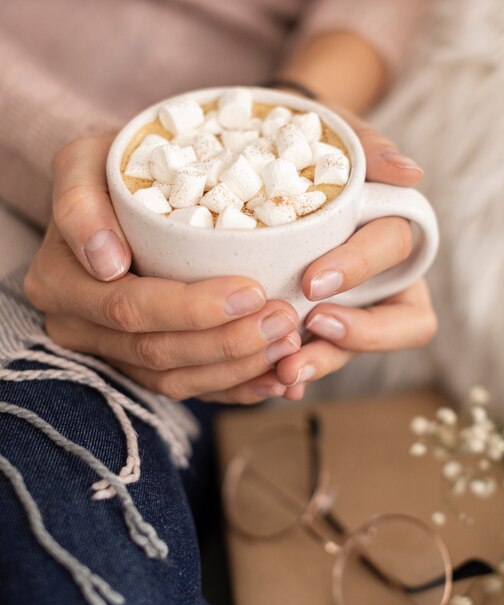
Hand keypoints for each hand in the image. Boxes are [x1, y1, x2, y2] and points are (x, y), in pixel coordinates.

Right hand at [24, 136, 299, 403]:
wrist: (120, 196)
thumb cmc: (114, 172)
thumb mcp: (86, 162)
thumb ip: (81, 203)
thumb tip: (105, 262)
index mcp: (61, 281)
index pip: (130, 308)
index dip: (193, 309)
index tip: (252, 291)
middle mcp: (79, 326)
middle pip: (157, 351)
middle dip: (228, 342)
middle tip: (283, 319)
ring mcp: (112, 351)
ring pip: (175, 380)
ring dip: (238, 369)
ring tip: (288, 344)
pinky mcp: (141, 364)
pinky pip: (188, 388)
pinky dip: (235, 387)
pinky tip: (275, 379)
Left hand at [274, 109, 437, 399]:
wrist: (272, 164)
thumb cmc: (313, 149)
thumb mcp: (337, 137)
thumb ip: (370, 151)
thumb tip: (410, 175)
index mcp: (389, 232)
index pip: (395, 255)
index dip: (360, 271)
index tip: (314, 283)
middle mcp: (381, 278)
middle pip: (397, 320)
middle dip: (357, 333)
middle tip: (307, 334)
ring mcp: (352, 307)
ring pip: (356, 348)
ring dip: (325, 363)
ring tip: (285, 374)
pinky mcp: (316, 326)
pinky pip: (317, 355)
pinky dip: (298, 368)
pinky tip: (270, 382)